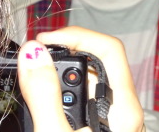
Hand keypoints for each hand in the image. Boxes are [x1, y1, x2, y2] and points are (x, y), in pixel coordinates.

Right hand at [18, 26, 143, 131]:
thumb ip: (44, 95)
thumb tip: (33, 53)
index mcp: (123, 108)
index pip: (110, 48)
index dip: (76, 36)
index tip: (45, 41)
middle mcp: (124, 111)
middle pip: (98, 62)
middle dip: (65, 53)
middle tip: (34, 58)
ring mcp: (114, 121)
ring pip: (90, 81)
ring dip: (62, 74)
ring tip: (36, 75)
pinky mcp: (102, 128)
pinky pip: (86, 99)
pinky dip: (64, 92)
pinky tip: (46, 101)